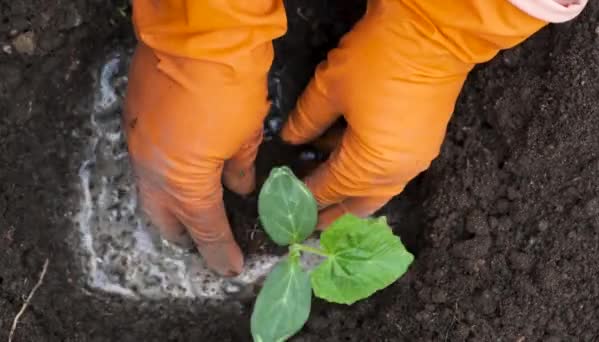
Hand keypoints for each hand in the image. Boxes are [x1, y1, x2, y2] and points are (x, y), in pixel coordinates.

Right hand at [124, 0, 284, 275]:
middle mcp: (152, 168)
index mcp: (183, 180)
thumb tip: (239, 187)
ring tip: (192, 212)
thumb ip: (241, 168)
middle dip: (184, 234)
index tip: (229, 266)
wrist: (199, 34)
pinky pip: (146, 160)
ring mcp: (138, 143)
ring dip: (170, 204)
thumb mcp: (246, 133)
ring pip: (149, 189)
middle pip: (163, 217)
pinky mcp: (134, 119)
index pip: (204, 226)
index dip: (219, 249)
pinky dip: (162, 174)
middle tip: (204, 242)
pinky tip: (179, 171)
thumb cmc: (231, 86)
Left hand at [281, 0, 546, 228]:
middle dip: (335, 211)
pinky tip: (350, 157)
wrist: (436, 34)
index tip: (286, 203)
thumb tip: (291, 138)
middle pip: (361, 202)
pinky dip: (369, 172)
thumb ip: (306, 120)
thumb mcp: (331, 88)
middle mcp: (397, 171)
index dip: (307, 194)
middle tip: (312, 220)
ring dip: (352, 191)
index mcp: (372, 165)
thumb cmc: (379, 60)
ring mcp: (415, 158)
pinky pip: (392, 170)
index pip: (331, 187)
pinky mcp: (425, 141)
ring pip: (378, 188)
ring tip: (327, 188)